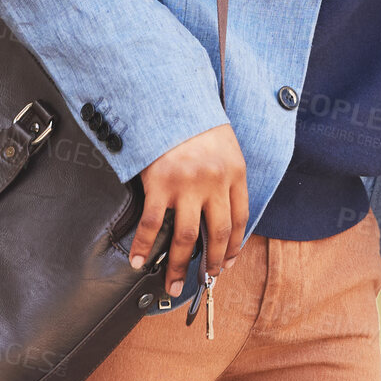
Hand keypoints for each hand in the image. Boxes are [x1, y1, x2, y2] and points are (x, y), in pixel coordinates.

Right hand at [129, 123, 248, 296]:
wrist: (169, 96)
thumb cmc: (195, 119)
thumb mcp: (224, 144)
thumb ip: (225, 175)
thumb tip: (219, 208)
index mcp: (235, 172)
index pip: (240, 219)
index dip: (234, 246)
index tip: (227, 262)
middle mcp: (214, 182)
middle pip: (216, 234)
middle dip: (211, 263)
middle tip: (204, 280)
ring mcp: (186, 184)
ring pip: (185, 237)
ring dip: (179, 266)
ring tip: (173, 284)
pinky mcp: (159, 184)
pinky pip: (152, 224)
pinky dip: (144, 246)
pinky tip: (140, 261)